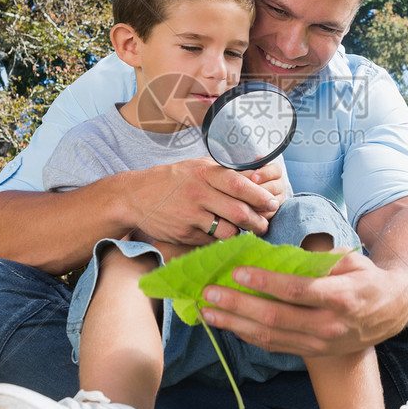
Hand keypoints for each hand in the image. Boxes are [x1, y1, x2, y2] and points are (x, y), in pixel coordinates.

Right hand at [126, 156, 277, 246]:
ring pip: (228, 231)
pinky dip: (220, 241)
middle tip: (264, 224)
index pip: (240, 185)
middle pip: (238, 211)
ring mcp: (190, 216)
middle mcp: (198, 193)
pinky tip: (222, 237)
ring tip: (246, 232)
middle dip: (257, 221)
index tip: (272, 203)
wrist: (136, 196)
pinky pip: (212, 241)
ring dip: (241, 234)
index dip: (260, 196)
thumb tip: (256, 177)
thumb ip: (222, 172)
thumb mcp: (196, 167)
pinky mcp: (184, 234)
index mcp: (204, 173)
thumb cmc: (172, 180)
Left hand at [200, 247, 403, 356]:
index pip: (296, 291)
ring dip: (236, 325)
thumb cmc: (366, 279)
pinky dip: (249, 336)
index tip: (238, 272)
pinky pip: (275, 346)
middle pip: (276, 318)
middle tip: (211, 293)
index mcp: (341, 297)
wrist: (391, 312)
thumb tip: (278, 256)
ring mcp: (320, 343)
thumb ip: (318, 260)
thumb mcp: (351, 261)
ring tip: (209, 312)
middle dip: (238, 305)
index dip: (265, 282)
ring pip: (271, 337)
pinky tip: (229, 325)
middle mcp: (329, 325)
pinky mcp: (313, 353)